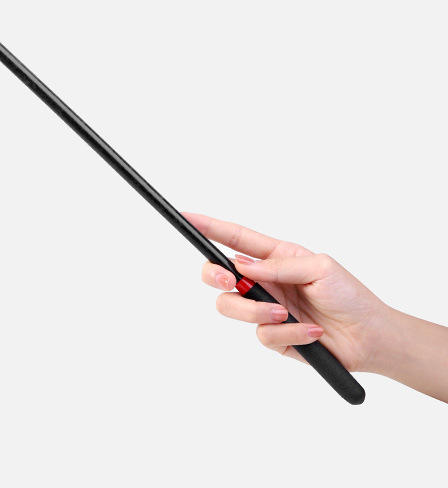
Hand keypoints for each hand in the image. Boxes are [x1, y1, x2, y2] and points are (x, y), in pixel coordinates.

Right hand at [187, 212, 389, 372]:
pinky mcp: (272, 336)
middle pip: (217, 274)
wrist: (370, 338)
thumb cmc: (349, 295)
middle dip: (213, 275)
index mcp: (273, 256)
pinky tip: (309, 332)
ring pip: (230, 307)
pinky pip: (261, 335)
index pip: (233, 238)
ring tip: (284, 315)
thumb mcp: (319, 268)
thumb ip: (278, 266)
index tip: (186, 217)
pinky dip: (287, 334)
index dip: (207, 226)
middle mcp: (263, 280)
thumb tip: (241, 266)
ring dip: (255, 311)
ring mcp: (264, 308)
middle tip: (230, 281)